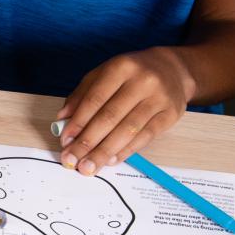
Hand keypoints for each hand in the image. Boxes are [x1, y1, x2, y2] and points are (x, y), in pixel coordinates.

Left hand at [56, 48, 192, 176]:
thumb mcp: (102, 74)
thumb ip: (81, 96)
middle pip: (110, 117)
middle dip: (88, 142)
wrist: (172, 68)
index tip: (65, 141)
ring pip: (128, 130)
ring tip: (89, 166)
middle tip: (72, 160)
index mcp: (120, 68)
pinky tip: (111, 160)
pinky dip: (126, 151)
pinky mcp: (171, 114)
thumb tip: (62, 121)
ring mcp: (159, 98)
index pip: (94, 99)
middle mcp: (142, 82)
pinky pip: (145, 137)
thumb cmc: (130, 74)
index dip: (78, 122)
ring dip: (105, 152)